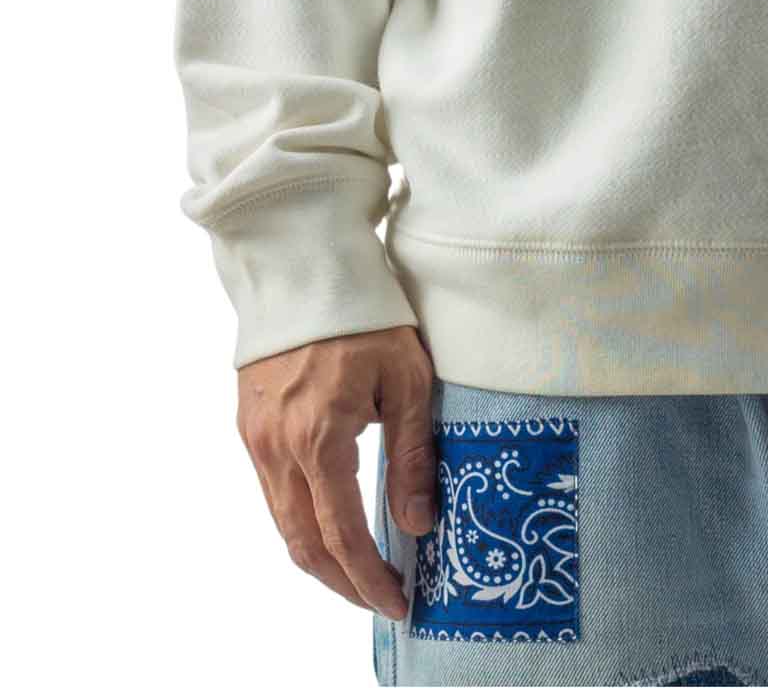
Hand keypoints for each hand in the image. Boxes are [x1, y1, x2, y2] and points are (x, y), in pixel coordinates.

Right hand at [237, 324, 437, 617]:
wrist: (305, 267)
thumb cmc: (367, 315)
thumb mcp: (409, 379)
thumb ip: (411, 454)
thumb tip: (417, 524)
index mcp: (319, 437)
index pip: (341, 534)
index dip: (368, 578)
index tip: (396, 602)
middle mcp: (278, 447)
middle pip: (303, 543)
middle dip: (342, 582)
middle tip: (380, 599)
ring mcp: (256, 438)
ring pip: (283, 522)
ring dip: (319, 557)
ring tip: (360, 572)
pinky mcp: (250, 426)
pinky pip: (272, 492)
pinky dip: (300, 521)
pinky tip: (330, 523)